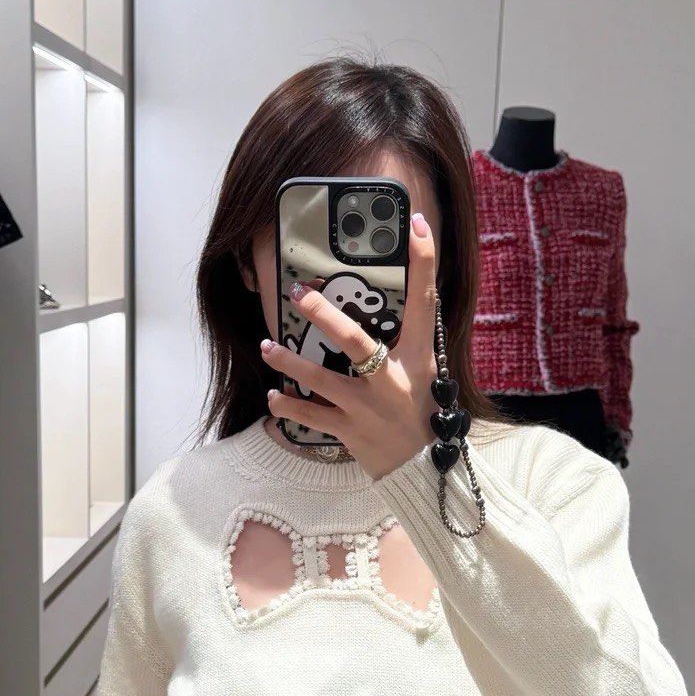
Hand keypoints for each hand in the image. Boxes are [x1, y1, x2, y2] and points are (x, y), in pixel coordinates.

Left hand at [261, 209, 438, 480]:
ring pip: (321, 380)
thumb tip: (391, 299)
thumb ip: (408, 337)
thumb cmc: (422, 411)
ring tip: (268, 347)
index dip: (423, 262)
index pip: (424, 301)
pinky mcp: (350, 432)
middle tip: (296, 293)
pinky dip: (289, 406)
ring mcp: (368, 408)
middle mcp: (392, 380)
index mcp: (416, 357)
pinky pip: (311, 416)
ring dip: (290, 362)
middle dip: (323, 316)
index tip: (418, 224)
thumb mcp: (422, 370)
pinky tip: (273, 395)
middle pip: (355, 341)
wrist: (426, 471)